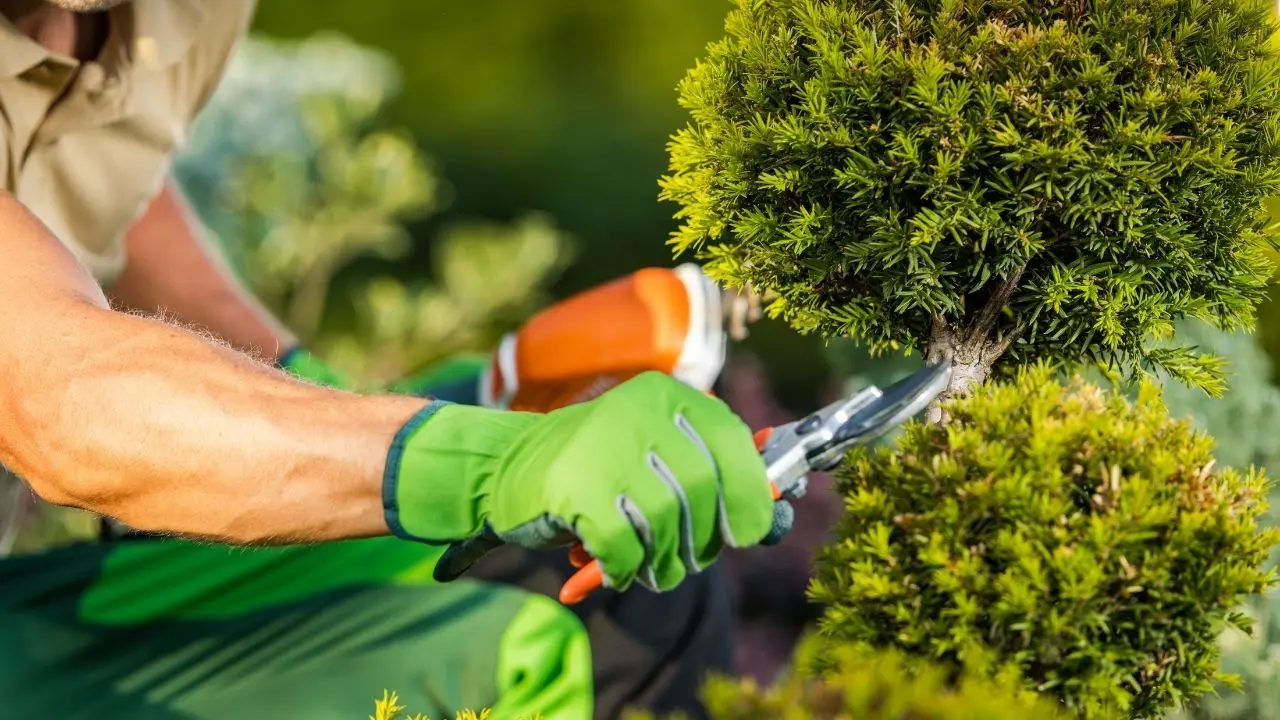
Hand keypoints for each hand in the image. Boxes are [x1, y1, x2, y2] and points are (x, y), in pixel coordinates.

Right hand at [383, 371, 775, 591]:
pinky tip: (611, 569)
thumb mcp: (654, 454)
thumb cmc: (593, 468)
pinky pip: (625, 548)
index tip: (751, 531)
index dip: (752, 493)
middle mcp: (638, 410)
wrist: (501, 468)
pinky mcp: (575, 486)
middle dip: (704, 538)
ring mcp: (604, 445)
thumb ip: (709, 472)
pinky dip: (623, 569)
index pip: (732, 442)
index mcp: (666, 395)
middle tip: (690, 561)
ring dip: (664, 562)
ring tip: (653, 568)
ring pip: (667, 523)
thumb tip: (777, 503)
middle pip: (703, 489)